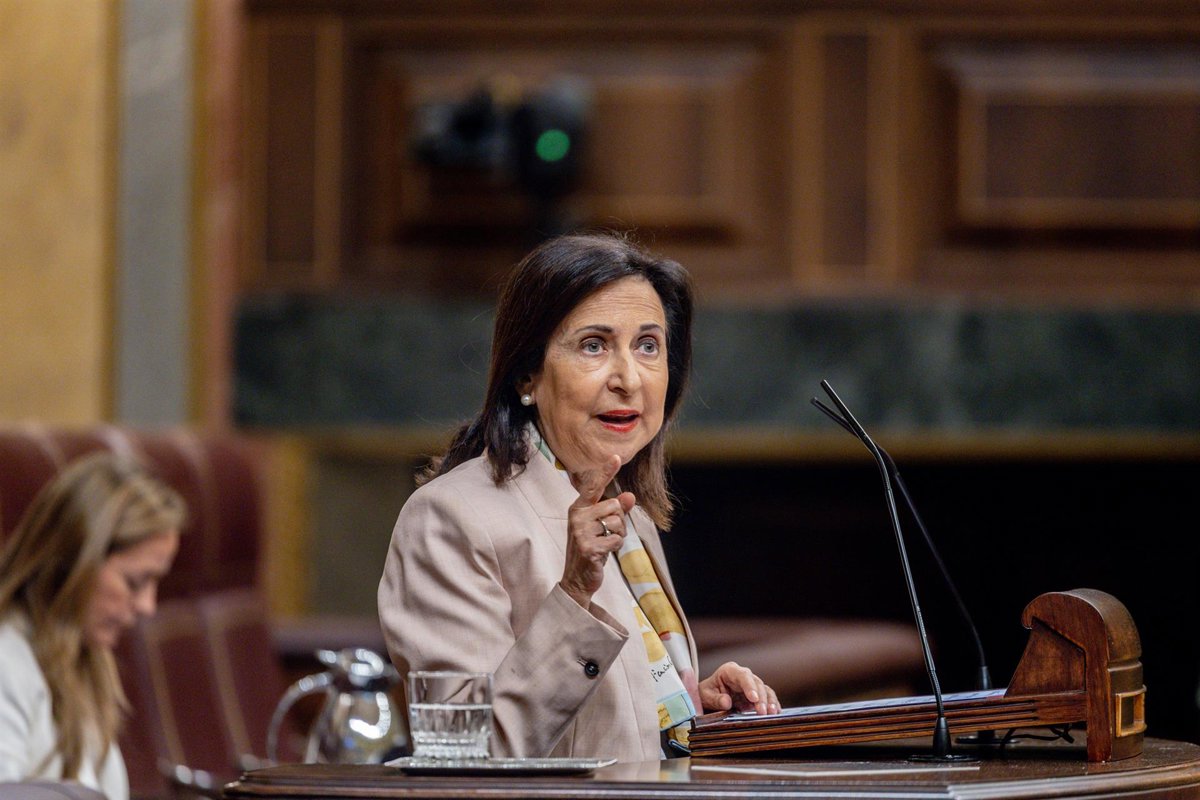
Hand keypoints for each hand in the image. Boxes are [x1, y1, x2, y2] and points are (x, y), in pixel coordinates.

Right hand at [558, 454, 635, 607]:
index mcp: (579, 508)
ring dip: (618, 536)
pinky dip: (616, 548)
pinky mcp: (588, 547)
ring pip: (617, 523)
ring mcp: (580, 532)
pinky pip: (616, 540)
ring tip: (605, 545)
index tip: (617, 457)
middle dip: (620, 522)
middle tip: (607, 535)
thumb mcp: (602, 528)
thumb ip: (616, 511)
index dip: (606, 471)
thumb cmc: (591, 549)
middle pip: (615, 506)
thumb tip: (630, 496)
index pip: (594, 486)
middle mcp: (577, 517)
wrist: (576, 580)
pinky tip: (604, 554)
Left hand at [699, 661, 779, 715]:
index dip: (749, 686)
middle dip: (761, 698)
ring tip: (772, 713)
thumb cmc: (707, 693)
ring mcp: (752, 685)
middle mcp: (743, 675)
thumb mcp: (706, 695)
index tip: (753, 698)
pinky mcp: (757, 695)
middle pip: (756, 683)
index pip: (742, 676)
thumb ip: (715, 699)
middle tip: (762, 712)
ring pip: (765, 690)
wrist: (710, 697)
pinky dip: (772, 704)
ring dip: (770, 701)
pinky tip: (776, 712)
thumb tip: (727, 702)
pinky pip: (768, 697)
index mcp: (730, 671)